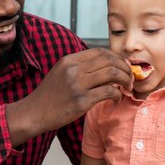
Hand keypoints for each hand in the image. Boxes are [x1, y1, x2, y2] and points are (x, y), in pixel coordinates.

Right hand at [7, 48, 132, 144]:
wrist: (34, 113)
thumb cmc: (49, 96)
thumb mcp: (60, 73)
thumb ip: (79, 67)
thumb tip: (104, 65)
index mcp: (69, 60)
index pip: (101, 51)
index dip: (116, 58)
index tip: (123, 67)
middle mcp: (74, 69)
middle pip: (109, 60)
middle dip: (125, 68)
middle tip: (130, 78)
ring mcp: (78, 85)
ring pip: (113, 74)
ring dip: (125, 80)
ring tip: (126, 88)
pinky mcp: (82, 101)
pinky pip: (109, 92)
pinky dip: (117, 95)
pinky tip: (116, 100)